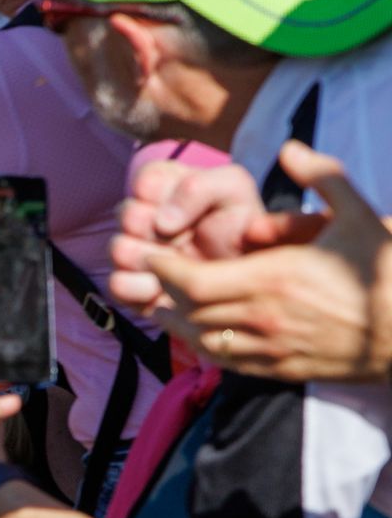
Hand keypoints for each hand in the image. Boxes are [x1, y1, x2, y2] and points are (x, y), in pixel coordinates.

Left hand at [133, 143, 391, 380]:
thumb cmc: (387, 270)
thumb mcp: (360, 215)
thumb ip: (323, 177)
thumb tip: (290, 148)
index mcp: (272, 278)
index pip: (191, 280)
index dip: (163, 269)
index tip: (152, 254)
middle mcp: (264, 317)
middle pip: (188, 310)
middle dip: (163, 293)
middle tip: (148, 278)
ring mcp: (273, 347)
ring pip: (203, 340)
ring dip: (177, 324)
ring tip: (162, 306)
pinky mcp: (283, 369)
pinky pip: (229, 363)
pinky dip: (204, 348)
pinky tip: (198, 335)